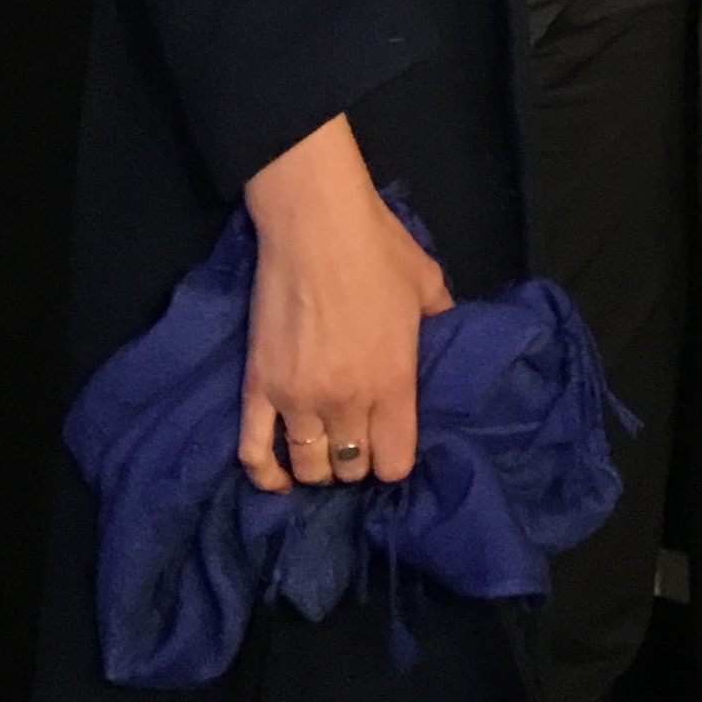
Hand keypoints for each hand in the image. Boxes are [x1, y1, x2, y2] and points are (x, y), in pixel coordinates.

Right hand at [238, 115, 451, 493]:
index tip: (393, 444)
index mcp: (392, 383)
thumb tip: (449, 334)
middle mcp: (345, 403)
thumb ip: (442, 319)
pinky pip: (253, 453)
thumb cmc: (378, 248)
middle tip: (357, 439)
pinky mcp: (258, 389)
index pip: (394, 464)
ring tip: (324, 452)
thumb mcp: (427, 283)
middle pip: (351, 469)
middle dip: (357, 461)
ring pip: (307, 468)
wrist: (315, 222)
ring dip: (318, 468)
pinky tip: (277, 479)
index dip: (395, 461)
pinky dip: (265, 474)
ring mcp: (297, 400)